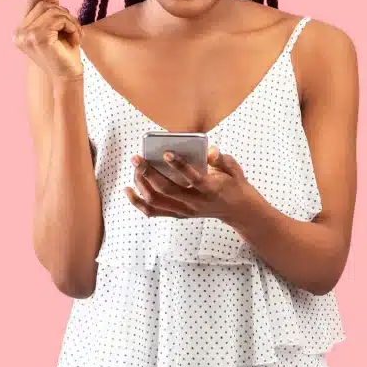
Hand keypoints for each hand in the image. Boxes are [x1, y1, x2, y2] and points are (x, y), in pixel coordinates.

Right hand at [12, 0, 82, 83]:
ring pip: (53, 10)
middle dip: (64, 13)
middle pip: (44, 5)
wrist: (68, 78)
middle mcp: (19, 33)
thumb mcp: (58, 29)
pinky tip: (75, 39)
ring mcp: (26, 35)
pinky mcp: (38, 37)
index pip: (31, 2)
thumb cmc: (64, 55)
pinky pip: (59, 18)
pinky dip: (72, 26)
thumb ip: (52, 10)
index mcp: (20, 31)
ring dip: (70, 21)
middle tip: (74, 29)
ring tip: (75, 35)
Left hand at [124, 146, 253, 221]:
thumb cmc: (233, 183)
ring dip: (141, 185)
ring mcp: (185, 211)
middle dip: (149, 173)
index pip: (193, 179)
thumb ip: (221, 159)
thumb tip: (209, 151)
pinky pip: (153, 211)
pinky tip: (128, 190)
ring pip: (157, 201)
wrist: (238, 209)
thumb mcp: (233, 168)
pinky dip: (138, 202)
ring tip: (135, 167)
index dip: (179, 166)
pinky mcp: (178, 215)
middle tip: (137, 158)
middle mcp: (196, 203)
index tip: (166, 152)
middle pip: (167, 190)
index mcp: (211, 189)